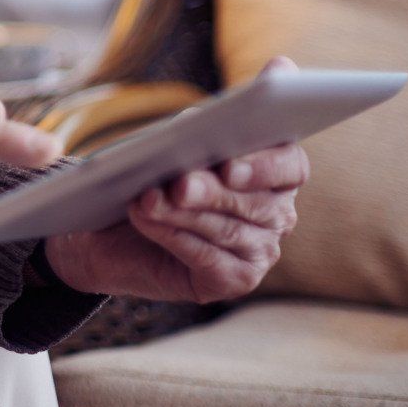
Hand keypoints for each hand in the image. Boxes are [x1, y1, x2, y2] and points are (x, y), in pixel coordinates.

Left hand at [43, 142, 307, 302]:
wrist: (117, 235)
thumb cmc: (153, 180)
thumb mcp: (169, 152)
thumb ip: (189, 137)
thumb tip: (191, 126)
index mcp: (275, 171)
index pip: (290, 165)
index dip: (264, 166)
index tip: (229, 166)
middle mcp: (278, 213)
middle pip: (255, 202)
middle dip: (212, 192)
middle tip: (180, 184)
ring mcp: (262, 251)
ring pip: (227, 230)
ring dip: (182, 214)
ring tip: (147, 200)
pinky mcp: (236, 280)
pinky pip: (208, 258)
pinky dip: (172, 237)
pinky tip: (145, 219)